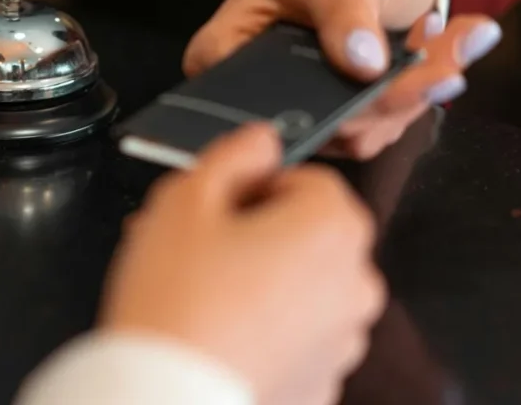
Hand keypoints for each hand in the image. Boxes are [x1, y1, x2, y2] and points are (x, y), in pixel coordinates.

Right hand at [100, 124, 385, 404]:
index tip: (215, 204)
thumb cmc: (176, 304)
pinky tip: (215, 329)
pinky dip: (263, 328)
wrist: (167, 398)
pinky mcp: (319, 382)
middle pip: (305, 234)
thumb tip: (260, 142)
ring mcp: (341, 340)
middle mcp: (354, 284)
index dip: (254, 184)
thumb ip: (231, 155)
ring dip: (258, 278)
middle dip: (252, 232)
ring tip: (196, 291)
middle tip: (193, 245)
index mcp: (332, 228)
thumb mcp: (185, 200)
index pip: (307, 179)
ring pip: (300, 286)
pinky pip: (295, 337)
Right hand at [183, 0, 501, 159]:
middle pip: (326, 123)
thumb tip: (365, 62)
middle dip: (398, 95)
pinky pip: (389, 118)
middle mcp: (256, 100)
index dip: (331, 108)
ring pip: (367, 128)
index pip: (269, 104)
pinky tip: (447, 40)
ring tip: (463, 37)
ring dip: (422, 89)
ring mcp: (301, 113)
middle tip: (452, 64)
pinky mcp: (341, 117)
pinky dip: (426, 83)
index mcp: (222, 61)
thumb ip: (337, 9)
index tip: (391, 88)